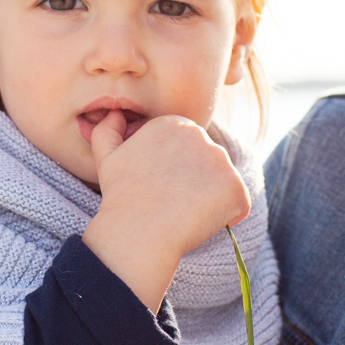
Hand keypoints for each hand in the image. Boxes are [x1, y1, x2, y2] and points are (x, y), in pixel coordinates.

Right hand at [81, 111, 250, 309]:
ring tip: (183, 212)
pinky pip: (238, 204)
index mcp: (174, 123)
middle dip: (196, 184)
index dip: (178, 173)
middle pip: (209, 164)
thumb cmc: (120, 196)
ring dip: (210, 199)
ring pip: (223, 183)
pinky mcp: (235, 186)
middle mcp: (201, 134)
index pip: (190, 149)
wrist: (137, 230)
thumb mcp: (106, 157)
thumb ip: (107, 130)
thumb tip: (116, 114)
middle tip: (171, 202)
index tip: (161, 187)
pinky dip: (225, 216)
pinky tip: (199, 222)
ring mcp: (221, 160)